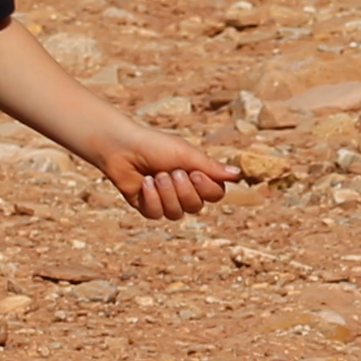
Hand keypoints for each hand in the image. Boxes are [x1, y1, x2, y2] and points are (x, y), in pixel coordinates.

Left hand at [87, 127, 226, 224]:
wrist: (122, 148)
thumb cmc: (155, 146)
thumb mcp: (185, 154)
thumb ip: (210, 167)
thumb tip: (239, 174)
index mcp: (197, 176)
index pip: (215, 194)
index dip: (206, 188)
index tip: (194, 172)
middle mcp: (184, 191)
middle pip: (196, 207)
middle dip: (183, 190)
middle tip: (171, 172)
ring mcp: (166, 201)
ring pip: (176, 213)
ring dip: (166, 194)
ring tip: (155, 176)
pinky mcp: (147, 208)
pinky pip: (156, 213)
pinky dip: (151, 197)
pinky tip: (144, 183)